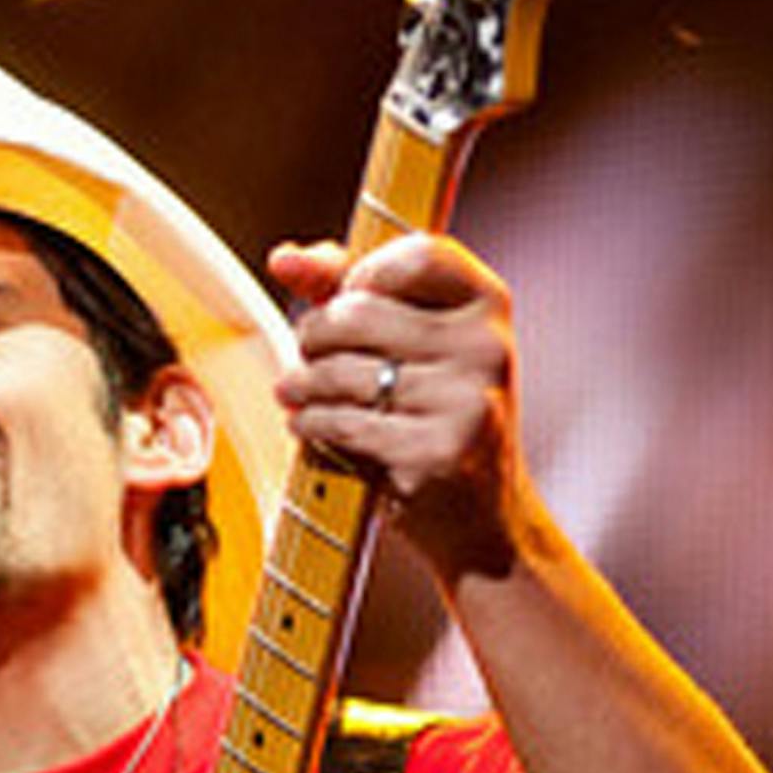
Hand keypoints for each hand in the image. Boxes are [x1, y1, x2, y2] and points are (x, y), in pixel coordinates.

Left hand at [268, 233, 529, 583]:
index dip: (363, 272)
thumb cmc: (437, 416)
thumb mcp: (416, 343)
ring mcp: (465, 402)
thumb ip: (352, 288)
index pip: (417, 253)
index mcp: (488, 306)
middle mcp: (486, 347)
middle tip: (305, 351)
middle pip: (362, 311)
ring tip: (293, 390)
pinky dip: (312, 422)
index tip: (342, 298)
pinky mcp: (436, 453)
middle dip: (315, 332)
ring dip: (302, 382)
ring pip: (344, 371)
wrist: (483, 519)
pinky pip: (345, 422)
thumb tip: (284, 258)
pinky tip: (306, 424)